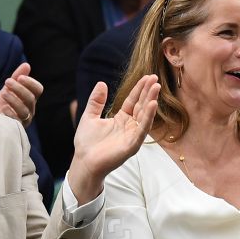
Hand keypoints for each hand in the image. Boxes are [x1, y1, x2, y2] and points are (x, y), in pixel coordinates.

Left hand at [0, 61, 42, 127]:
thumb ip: (17, 76)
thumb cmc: (4, 102)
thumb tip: (26, 65)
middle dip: (19, 88)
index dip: (30, 83)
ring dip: (14, 100)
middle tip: (7, 81)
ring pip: (24, 110)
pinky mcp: (16, 127)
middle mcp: (30, 108)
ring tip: (3, 93)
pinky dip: (10, 113)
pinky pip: (16, 121)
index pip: (38, 90)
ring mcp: (24, 119)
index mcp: (31, 98)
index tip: (19, 77)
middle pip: (31, 98)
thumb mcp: (9, 87)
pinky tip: (3, 108)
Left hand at [67, 74, 160, 203]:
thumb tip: (101, 83)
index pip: (133, 101)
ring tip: (156, 87)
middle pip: (141, 106)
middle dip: (148, 92)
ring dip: (151, 101)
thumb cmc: (86, 143)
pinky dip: (148, 117)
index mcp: (120, 119)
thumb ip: (96, 101)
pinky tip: (153, 104)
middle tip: (155, 78)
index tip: (147, 76)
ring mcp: (132, 135)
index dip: (139, 89)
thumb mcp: (90, 116)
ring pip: (144, 115)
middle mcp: (129, 126)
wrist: (83, 161)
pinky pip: (142, 129)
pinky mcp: (133, 144)